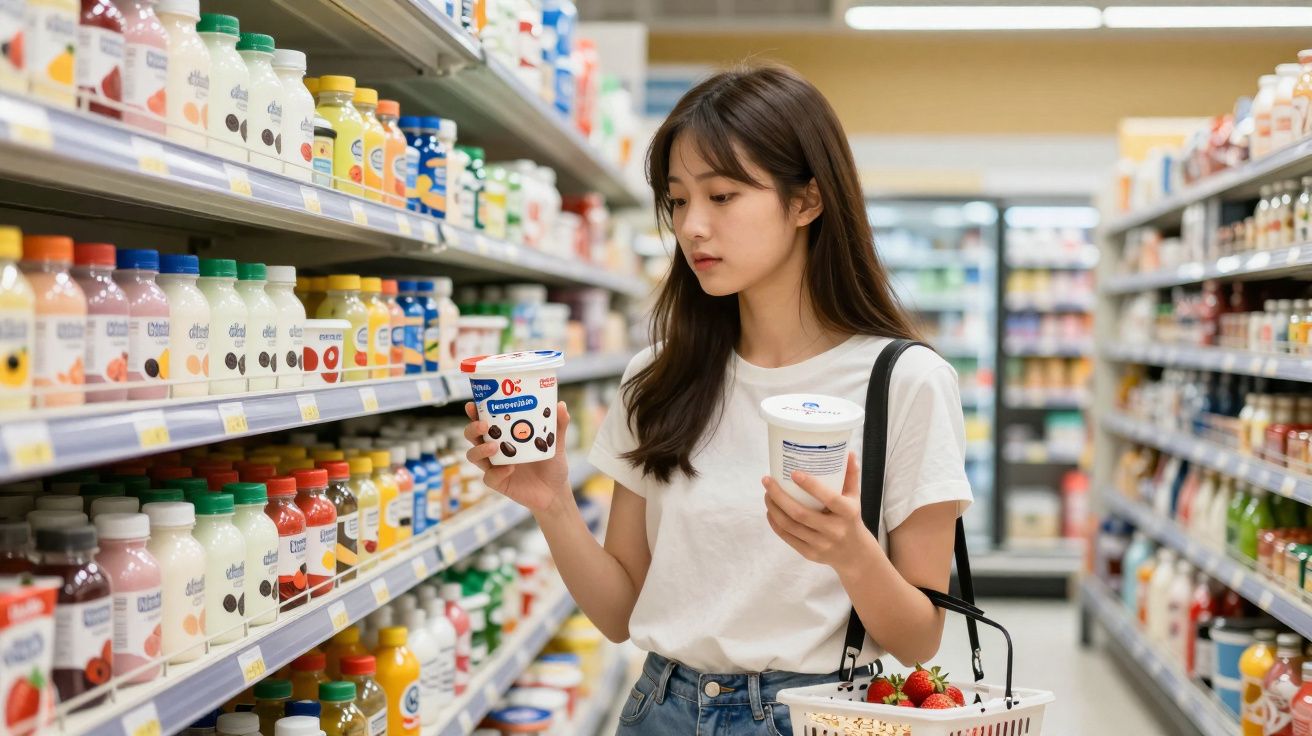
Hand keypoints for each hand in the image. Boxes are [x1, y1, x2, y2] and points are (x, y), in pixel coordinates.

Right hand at [464, 401, 571, 512]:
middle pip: (473, 437)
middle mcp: (495, 449)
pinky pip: (490, 477)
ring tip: (494, 446)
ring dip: (480, 450)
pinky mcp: (499, 483)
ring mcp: (495, 466)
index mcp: (504, 435)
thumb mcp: (556, 443)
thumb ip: (558, 425)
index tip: (472, 405)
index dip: (475, 413)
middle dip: (473, 429)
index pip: (484, 421)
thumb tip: (561, 405)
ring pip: (474, 456)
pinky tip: (510, 468)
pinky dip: (497, 472)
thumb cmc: (552, 464)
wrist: (556, 491)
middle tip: (484, 425)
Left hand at [763, 453, 876, 574]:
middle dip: (779, 496)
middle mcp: (834, 530)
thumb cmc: (851, 519)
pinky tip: (770, 511)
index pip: (829, 498)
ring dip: (774, 508)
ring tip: (767, 494)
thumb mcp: (855, 498)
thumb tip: (847, 452)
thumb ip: (850, 475)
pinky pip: (787, 537)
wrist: (855, 555)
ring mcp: (821, 544)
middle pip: (800, 513)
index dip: (811, 486)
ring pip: (790, 525)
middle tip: (767, 481)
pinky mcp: (810, 553)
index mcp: (848, 513)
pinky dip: (775, 523)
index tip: (793, 473)